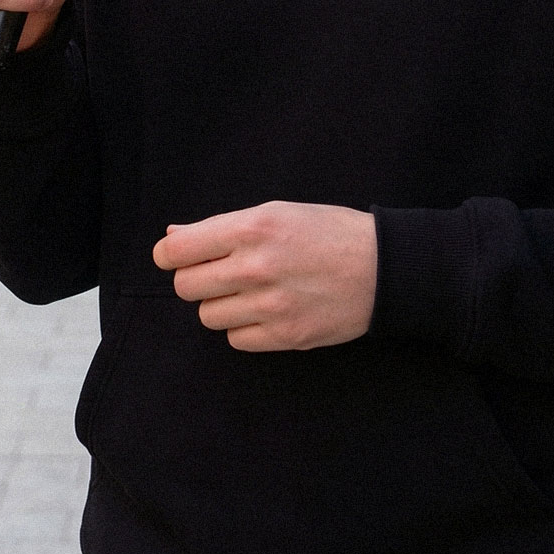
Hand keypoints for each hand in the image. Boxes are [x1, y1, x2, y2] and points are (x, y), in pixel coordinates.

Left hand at [154, 202, 377, 352]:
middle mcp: (256, 268)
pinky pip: (236, 340)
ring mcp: (271, 306)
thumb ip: (220, 227)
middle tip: (221, 273)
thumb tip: (172, 238)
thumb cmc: (327, 233)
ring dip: (221, 305)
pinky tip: (266, 311)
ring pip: (208, 316)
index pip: (177, 251)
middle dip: (197, 280)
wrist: (384, 268)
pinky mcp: (286, 336)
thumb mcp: (275, 213)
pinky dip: (244, 327)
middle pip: (186, 287)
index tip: (175, 258)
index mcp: (251, 229)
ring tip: (250, 291)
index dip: (168, 256)